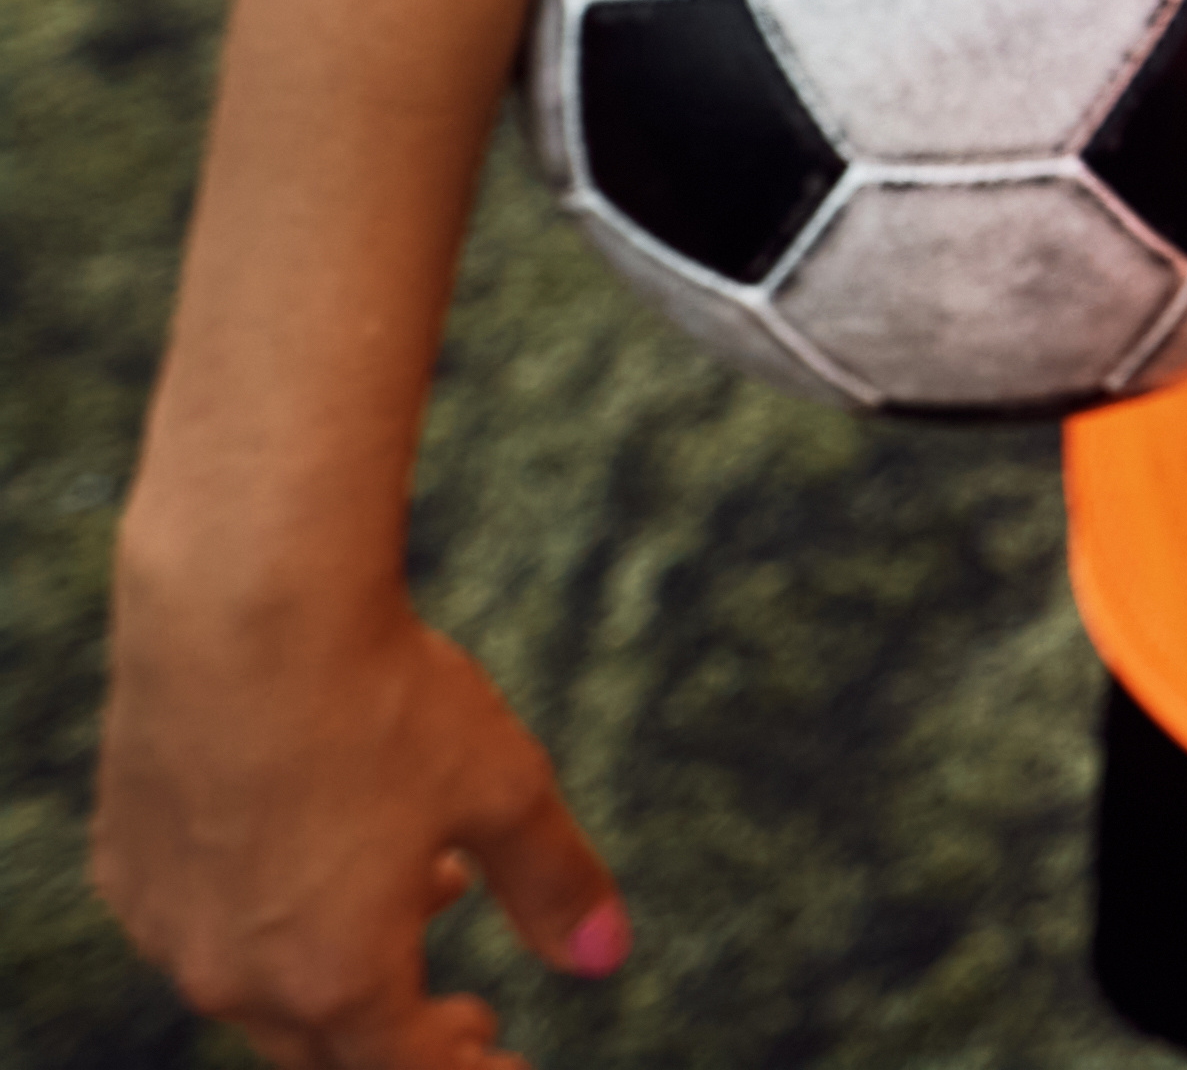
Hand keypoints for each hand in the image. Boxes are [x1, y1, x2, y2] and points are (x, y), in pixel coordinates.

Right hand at [99, 561, 624, 1069]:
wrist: (240, 613)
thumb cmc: (383, 702)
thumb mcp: (503, 789)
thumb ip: (554, 883)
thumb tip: (606, 955)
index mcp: (338, 979)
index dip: (462, 1067)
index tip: (499, 1051)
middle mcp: (237, 977)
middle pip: (326, 1046)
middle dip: (401, 1037)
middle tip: (461, 1015)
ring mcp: (170, 930)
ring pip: (259, 985)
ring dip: (341, 963)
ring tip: (427, 890)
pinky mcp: (128, 871)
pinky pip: (200, 926)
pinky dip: (268, 914)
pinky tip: (317, 851)